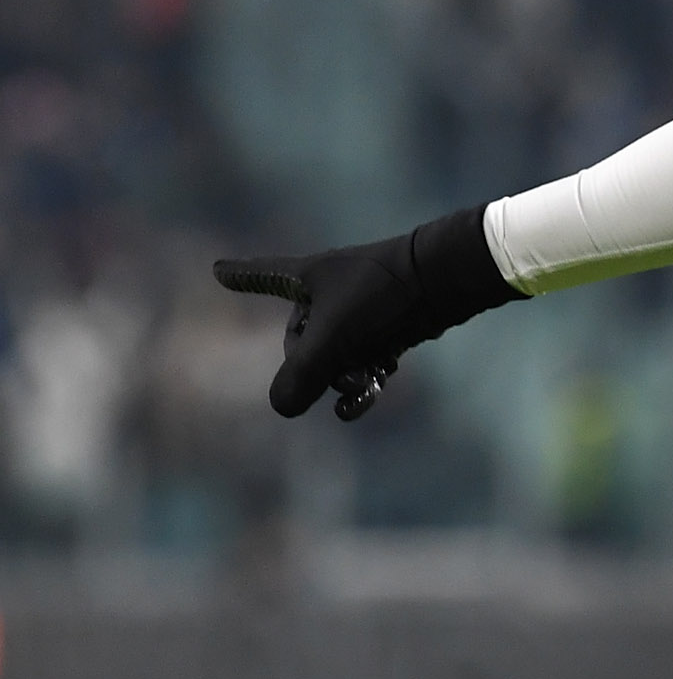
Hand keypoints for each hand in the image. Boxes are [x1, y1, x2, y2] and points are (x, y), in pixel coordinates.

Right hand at [214, 207, 521, 420]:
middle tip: (342, 364)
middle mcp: (328, 294)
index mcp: (306, 277)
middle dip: (317, 366)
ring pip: (334, 362)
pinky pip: (362, 365)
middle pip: (301, 346)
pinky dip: (365, 382)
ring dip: (343, 380)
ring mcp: (358, 314)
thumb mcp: (331, 337)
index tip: (218, 271)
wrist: (446, 283)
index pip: (264, 277)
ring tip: (363, 380)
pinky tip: (370, 392)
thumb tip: (283, 407)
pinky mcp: (386, 330)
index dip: (243, 276)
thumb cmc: (381, 296)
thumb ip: (299, 377)